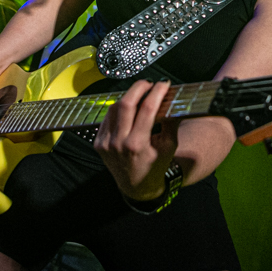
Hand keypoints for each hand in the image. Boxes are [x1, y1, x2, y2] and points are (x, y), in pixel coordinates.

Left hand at [94, 80, 177, 200]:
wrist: (136, 186)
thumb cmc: (155, 166)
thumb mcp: (169, 147)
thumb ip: (171, 123)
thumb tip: (173, 100)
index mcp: (137, 144)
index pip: (147, 109)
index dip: (157, 92)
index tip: (163, 85)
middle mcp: (119, 143)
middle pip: (126, 103)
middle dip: (139, 88)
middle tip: (149, 84)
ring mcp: (105, 143)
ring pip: (114, 108)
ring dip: (128, 97)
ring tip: (140, 94)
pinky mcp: (98, 143)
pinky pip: (107, 118)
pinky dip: (117, 109)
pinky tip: (127, 108)